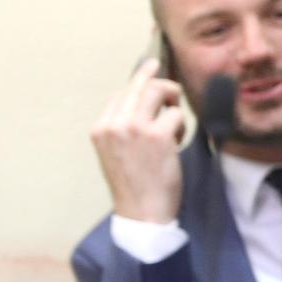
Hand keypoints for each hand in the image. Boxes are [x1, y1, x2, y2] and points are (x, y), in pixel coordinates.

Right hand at [91, 58, 187, 223]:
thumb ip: (123, 127)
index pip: (121, 92)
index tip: (151, 68)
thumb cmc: (134, 184)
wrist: (141, 213)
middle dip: (161, 82)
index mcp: (100, 129)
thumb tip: (143, 97)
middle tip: (174, 90)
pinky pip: (176, 114)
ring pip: (159, 91)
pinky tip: (176, 143)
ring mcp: (134, 128)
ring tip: (174, 124)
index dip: (139, 80)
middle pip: (140, 85)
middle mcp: (113, 124)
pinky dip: (181, 127)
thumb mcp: (116, 152)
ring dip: (173, 103)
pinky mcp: (157, 135)